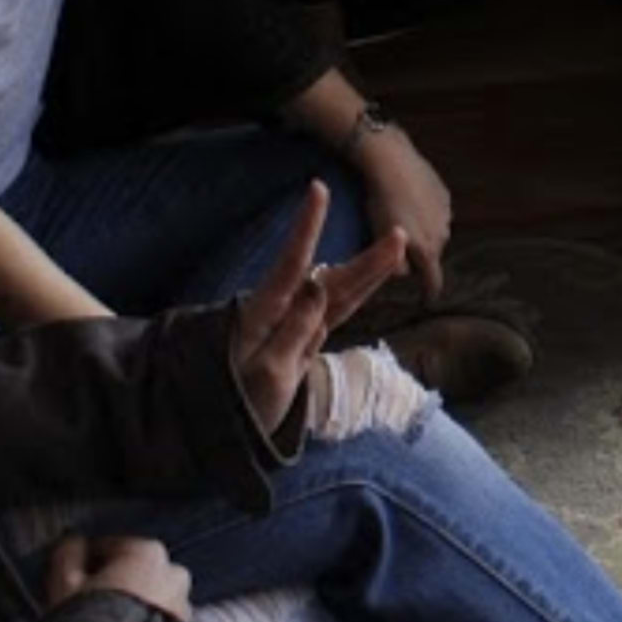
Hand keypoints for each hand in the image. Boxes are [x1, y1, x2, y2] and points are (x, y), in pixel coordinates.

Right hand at [43, 532, 192, 621]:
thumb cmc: (87, 620)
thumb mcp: (64, 583)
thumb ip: (68, 554)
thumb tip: (73, 542)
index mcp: (146, 552)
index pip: (112, 548)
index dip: (89, 563)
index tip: (73, 579)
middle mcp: (173, 574)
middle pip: (138, 572)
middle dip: (119, 584)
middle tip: (93, 605)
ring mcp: (184, 606)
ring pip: (153, 600)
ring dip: (136, 607)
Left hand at [227, 181, 411, 436]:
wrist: (222, 431)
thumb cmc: (238, 404)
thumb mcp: (265, 374)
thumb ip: (294, 331)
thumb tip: (319, 287)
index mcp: (263, 315)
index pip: (290, 265)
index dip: (305, 228)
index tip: (317, 189)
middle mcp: (282, 313)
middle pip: (328, 281)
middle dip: (364, 261)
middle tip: (398, 234)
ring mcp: (296, 326)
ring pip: (339, 293)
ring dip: (368, 270)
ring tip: (396, 244)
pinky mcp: (305, 340)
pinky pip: (338, 311)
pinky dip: (358, 293)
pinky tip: (374, 275)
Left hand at [350, 123, 453, 301]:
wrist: (391, 162)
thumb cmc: (380, 203)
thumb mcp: (379, 237)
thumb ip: (393, 262)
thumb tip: (402, 272)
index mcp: (427, 250)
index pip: (434, 281)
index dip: (430, 293)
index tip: (427, 301)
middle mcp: (442, 234)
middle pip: (432, 255)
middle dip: (420, 257)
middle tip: (400, 248)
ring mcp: (445, 213)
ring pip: (435, 232)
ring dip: (423, 233)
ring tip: (403, 221)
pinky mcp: (443, 194)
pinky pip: (436, 212)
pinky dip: (425, 212)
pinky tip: (409, 202)